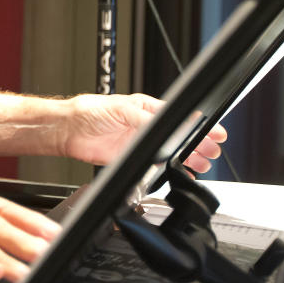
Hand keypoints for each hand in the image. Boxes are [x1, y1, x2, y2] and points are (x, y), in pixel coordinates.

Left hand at [62, 93, 226, 171]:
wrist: (68, 130)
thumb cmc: (90, 110)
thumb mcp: (122, 110)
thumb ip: (145, 121)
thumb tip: (164, 129)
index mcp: (146, 109)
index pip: (179, 117)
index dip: (198, 126)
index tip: (215, 133)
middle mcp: (145, 126)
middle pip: (179, 137)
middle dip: (199, 144)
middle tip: (212, 152)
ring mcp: (139, 143)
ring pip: (171, 152)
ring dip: (188, 158)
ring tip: (202, 164)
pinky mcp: (131, 158)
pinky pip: (155, 167)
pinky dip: (169, 171)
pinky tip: (180, 173)